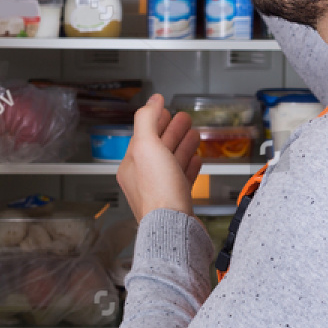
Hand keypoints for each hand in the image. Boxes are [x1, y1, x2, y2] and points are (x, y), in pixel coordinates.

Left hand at [116, 94, 201, 221]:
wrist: (173, 227)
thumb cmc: (158, 192)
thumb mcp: (147, 146)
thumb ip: (147, 119)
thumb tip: (152, 100)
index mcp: (131, 165)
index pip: (143, 136)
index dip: (155, 120)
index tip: (166, 109)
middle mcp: (143, 179)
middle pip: (158, 148)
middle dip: (171, 131)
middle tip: (184, 118)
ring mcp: (160, 191)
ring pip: (171, 163)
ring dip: (182, 146)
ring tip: (194, 134)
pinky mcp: (176, 202)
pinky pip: (182, 179)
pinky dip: (189, 166)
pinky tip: (196, 159)